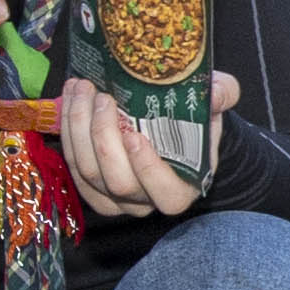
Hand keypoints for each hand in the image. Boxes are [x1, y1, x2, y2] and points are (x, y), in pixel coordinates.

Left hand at [56, 70, 231, 218]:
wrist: (170, 127)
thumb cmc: (194, 123)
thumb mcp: (215, 106)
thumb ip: (222, 96)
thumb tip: (219, 91)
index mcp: (181, 189)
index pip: (166, 194)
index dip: (148, 169)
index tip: (136, 135)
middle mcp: (145, 200)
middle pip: (117, 182)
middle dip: (103, 138)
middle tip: (103, 98)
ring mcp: (113, 197)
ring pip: (88, 173)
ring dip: (79, 128)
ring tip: (83, 90)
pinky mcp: (89, 186)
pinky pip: (71, 165)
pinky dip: (67, 131)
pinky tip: (71, 98)